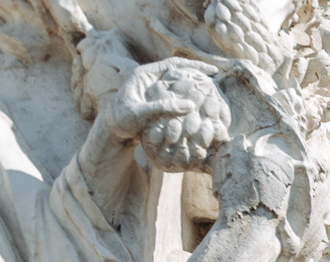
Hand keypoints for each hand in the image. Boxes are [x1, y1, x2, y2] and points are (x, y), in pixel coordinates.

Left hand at [110, 60, 229, 170]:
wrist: (112, 129)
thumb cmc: (121, 120)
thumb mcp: (141, 113)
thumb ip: (164, 107)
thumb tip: (191, 104)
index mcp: (145, 74)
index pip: (173, 64)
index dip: (194, 66)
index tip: (212, 70)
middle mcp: (152, 79)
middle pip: (179, 72)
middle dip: (198, 75)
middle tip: (217, 80)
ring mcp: (156, 90)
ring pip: (179, 85)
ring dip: (195, 88)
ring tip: (213, 94)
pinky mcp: (159, 101)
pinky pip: (177, 97)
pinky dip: (189, 100)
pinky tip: (201, 108)